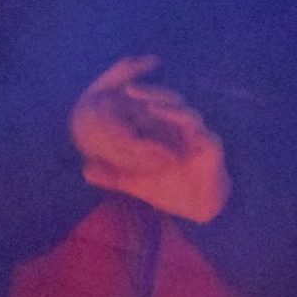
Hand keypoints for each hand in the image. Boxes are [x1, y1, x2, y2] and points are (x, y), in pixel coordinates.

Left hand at [70, 58, 230, 223]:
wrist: (197, 210)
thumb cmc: (168, 189)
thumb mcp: (134, 182)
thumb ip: (112, 175)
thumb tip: (85, 171)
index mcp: (165, 131)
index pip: (152, 106)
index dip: (137, 96)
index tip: (114, 90)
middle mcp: (183, 129)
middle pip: (168, 101)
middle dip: (149, 92)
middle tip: (127, 87)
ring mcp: (199, 136)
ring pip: (186, 113)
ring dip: (167, 106)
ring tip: (147, 103)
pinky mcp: (212, 149)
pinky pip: (203, 134)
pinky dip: (187, 127)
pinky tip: (172, 122)